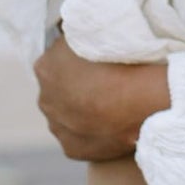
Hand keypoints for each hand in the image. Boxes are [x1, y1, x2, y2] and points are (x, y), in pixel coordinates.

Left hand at [33, 33, 171, 160]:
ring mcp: (57, 127)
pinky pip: (79, 139)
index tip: (96, 66)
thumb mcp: (93, 35)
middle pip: (58, 92)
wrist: (140, 98)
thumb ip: (76, 41)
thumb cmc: (121, 62)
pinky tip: (110, 126)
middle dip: (75, 90)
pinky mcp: (71, 149)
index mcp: (45, 67)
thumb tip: (73, 41)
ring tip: (110, 108)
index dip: (75, 64)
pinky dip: (91, 134)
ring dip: (81, 113)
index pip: (55, 62)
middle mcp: (44, 99)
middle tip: (104, 86)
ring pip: (67, 117)